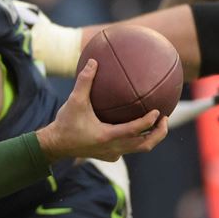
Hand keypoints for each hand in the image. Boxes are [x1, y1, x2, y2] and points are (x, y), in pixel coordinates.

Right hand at [36, 59, 167, 161]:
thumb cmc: (65, 123)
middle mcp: (113, 148)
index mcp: (107, 136)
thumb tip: (94, 62)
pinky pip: (128, 149)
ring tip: (156, 124)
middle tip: (164, 119)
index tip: (158, 111)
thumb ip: (84, 82)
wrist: (54, 145)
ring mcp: (111, 154)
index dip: (149, 121)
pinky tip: (135, 130)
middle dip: (159, 133)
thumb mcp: (74, 101)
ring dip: (150, 138)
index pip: (135, 130)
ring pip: (138, 149)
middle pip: (145, 145)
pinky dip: (136, 140)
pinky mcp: (108, 156)